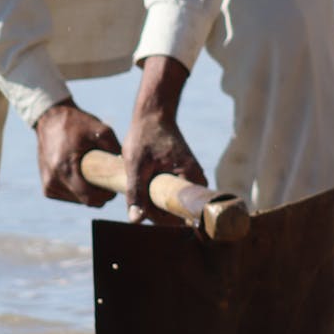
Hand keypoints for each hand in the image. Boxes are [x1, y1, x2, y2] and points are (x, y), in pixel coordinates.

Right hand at [35, 99, 121, 206]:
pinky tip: (82, 176)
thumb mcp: (101, 130)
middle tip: (108, 179)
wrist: (50, 119)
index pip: (90, 198)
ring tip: (94, 174)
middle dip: (100, 194)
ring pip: (78, 200)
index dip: (106, 195)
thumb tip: (128, 168)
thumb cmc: (77, 124)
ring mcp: (49, 186)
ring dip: (89, 192)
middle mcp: (54, 181)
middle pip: (86, 201)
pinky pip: (70, 196)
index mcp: (65, 168)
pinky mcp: (47, 188)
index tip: (115, 185)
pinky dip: (79, 190)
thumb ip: (115, 148)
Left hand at [124, 56, 205, 225]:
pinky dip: (157, 193)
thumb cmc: (145, 135)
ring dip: (155, 202)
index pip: (184, 215)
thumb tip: (136, 221)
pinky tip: (145, 182)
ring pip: (173, 204)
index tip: (145, 207)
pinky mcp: (184, 176)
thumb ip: (136, 193)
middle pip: (178, 212)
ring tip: (141, 183)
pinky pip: (172, 195)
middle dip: (156, 210)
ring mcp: (191, 178)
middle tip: (138, 191)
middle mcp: (197, 181)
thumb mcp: (136, 165)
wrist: (153, 113)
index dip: (163, 218)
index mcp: (192, 178)